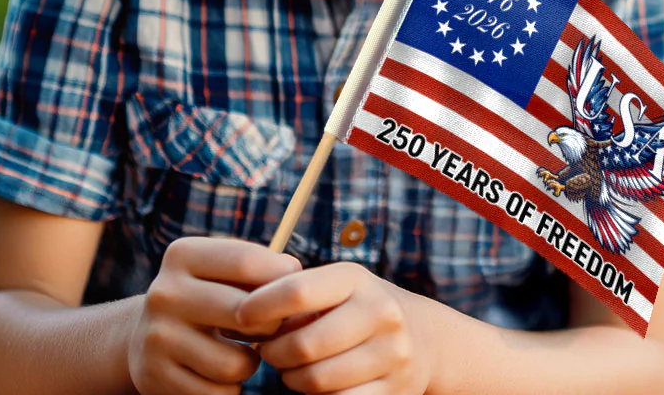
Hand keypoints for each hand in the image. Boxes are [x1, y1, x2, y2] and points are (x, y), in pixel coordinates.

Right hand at [127, 236, 300, 394]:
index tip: (291, 291)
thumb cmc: (204, 296)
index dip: (280, 279)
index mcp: (182, 255)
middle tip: (269, 329)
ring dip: (250, 363)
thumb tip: (292, 271)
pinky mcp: (155, 377)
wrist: (145, 336)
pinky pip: (218, 394)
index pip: (246, 262)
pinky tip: (219, 374)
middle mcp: (164, 293)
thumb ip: (257, 267)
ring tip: (242, 353)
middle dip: (270, 326)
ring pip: (235, 363)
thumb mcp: (219, 270)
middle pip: (244, 313)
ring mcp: (157, 337)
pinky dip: (229, 388)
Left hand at [234, 261, 433, 394]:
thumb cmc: (358, 307)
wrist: (424, 337)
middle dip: (274, 353)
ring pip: (318, 381)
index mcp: (356, 279)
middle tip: (267, 351)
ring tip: (290, 368)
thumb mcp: (336, 287)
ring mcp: (393, 355)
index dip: (260, 306)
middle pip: (304, 344)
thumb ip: (295, 294)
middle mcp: (380, 312)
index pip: (297, 290)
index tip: (239, 317)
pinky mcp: (395, 391)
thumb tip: (242, 313)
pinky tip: (315, 383)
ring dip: (292, 379)